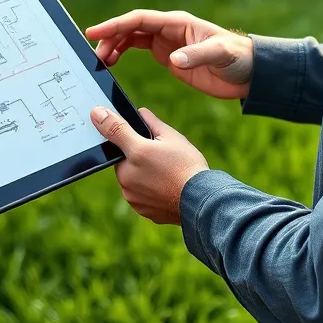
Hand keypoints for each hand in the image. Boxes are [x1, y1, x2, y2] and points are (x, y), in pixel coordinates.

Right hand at [86, 10, 254, 99]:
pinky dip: (122, 54)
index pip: (139, 19)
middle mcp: (169, 29)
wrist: (249, 72)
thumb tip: (173, 59)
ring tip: (101, 62)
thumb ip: (197, 55)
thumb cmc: (238, 58)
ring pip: (130, 38)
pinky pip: (137, 49)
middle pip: (130, 28)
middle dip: (110, 38)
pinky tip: (112, 64)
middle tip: (96, 56)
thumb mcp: (220, 55)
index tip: (95, 32)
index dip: (116, 24)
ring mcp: (166, 41)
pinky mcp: (168, 56)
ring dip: (114, 46)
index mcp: (177, 22)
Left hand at [90, 105, 208, 224]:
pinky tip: (167, 187)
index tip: (143, 143)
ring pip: (133, 180)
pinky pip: (141, 196)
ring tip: (167, 175)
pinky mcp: (141, 210)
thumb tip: (134, 111)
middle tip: (163, 159)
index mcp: (133, 154)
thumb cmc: (187, 165)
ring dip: (144, 176)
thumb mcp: (169, 136)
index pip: (119, 140)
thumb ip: (147, 121)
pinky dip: (150, 191)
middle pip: (126, 162)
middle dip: (139, 158)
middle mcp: (126, 178)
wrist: (202, 200)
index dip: (133, 139)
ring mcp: (132, 197)